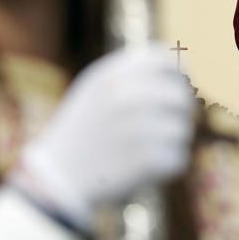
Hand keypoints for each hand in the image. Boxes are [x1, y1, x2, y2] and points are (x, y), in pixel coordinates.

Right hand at [18, 45, 195, 227]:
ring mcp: (135, 128)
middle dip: (179, 113)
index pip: (163, 61)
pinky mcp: (145, 160)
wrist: (56, 178)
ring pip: (182, 129)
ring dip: (173, 142)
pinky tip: (147, 168)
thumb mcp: (96, 90)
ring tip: (151, 149)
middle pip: (180, 97)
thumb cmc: (83, 130)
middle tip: (168, 126)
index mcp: (111, 76)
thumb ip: (132, 73)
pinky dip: (167, 166)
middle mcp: (124, 96)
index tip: (176, 89)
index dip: (176, 75)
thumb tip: (180, 67)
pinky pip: (178, 158)